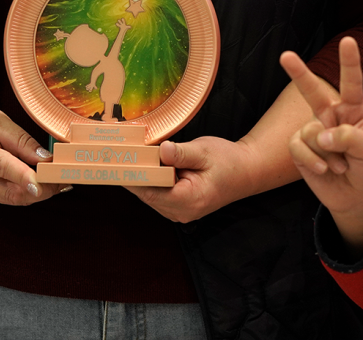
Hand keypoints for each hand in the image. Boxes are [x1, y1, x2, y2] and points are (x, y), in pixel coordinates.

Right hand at [0, 100, 68, 205]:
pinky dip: (28, 193)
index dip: (24, 177)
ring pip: (13, 199)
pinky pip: (9, 198)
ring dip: (38, 193)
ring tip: (58, 179)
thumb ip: (21, 140)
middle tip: (64, 177)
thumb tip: (45, 158)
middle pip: (10, 191)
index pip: (1, 167)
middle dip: (41, 188)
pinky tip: (43, 183)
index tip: (43, 182)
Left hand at [125, 135, 255, 222]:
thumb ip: (181, 153)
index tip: (116, 164)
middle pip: (148, 195)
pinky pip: (158, 195)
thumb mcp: (205, 151)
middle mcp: (183, 212)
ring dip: (140, 178)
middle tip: (114, 156)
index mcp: (190, 200)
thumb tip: (161, 149)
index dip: (132, 178)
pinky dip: (150, 181)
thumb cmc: (228, 161)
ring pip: (151, 196)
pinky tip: (142, 165)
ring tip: (124, 158)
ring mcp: (181, 212)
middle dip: (133, 176)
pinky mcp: (179, 206)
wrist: (247, 172)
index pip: (152, 191)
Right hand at [278, 37, 362, 252]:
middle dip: (298, 73)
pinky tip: (323, 169)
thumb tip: (321, 134)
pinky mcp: (300, 148)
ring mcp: (314, 131)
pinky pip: (297, 146)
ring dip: (325, 152)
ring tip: (340, 165)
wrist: (356, 198)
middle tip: (286, 56)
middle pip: (312, 91)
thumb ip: (349, 137)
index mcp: (353, 110)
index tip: (348, 40)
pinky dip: (311, 159)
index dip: (349, 62)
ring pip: (309, 131)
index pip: (351, 84)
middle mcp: (331, 116)